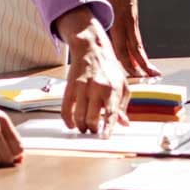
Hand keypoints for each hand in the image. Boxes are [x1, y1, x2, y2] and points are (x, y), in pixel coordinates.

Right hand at [55, 8, 130, 134]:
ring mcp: (82, 88)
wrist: (92, 49)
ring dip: (81, 127)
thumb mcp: (122, 85)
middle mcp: (97, 88)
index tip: (104, 140)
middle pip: (92, 119)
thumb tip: (124, 124)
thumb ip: (123, 106)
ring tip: (84, 129)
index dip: (107, 129)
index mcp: (113, 89)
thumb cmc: (110, 68)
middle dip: (92, 130)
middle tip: (93, 133)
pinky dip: (67, 120)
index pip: (111, 114)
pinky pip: (66, 108)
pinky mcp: (70, 87)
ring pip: (78, 116)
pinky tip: (72, 124)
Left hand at [95, 0, 159, 77]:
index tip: (124, 75)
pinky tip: (141, 58)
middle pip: (133, 50)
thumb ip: (97, 24)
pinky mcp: (134, 19)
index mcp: (116, 21)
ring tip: (151, 73)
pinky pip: (137, 38)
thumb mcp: (97, 6)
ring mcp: (132, 22)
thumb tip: (90, 40)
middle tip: (145, 79)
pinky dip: (140, 50)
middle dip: (139, 66)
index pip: (120, 48)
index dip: (122, 63)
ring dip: (144, 61)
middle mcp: (126, 24)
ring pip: (138, 45)